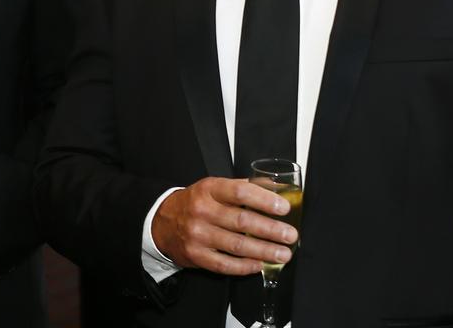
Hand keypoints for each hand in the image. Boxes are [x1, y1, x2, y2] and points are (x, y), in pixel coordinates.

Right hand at [151, 177, 296, 275]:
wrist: (163, 222)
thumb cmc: (195, 203)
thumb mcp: (214, 188)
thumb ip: (242, 187)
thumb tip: (276, 188)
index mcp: (208, 189)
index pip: (240, 192)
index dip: (264, 200)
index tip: (283, 208)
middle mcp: (202, 211)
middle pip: (242, 220)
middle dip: (271, 229)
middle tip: (290, 235)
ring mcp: (198, 234)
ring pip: (237, 245)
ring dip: (264, 250)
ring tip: (283, 253)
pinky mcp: (196, 255)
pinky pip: (225, 264)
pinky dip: (245, 266)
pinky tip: (260, 264)